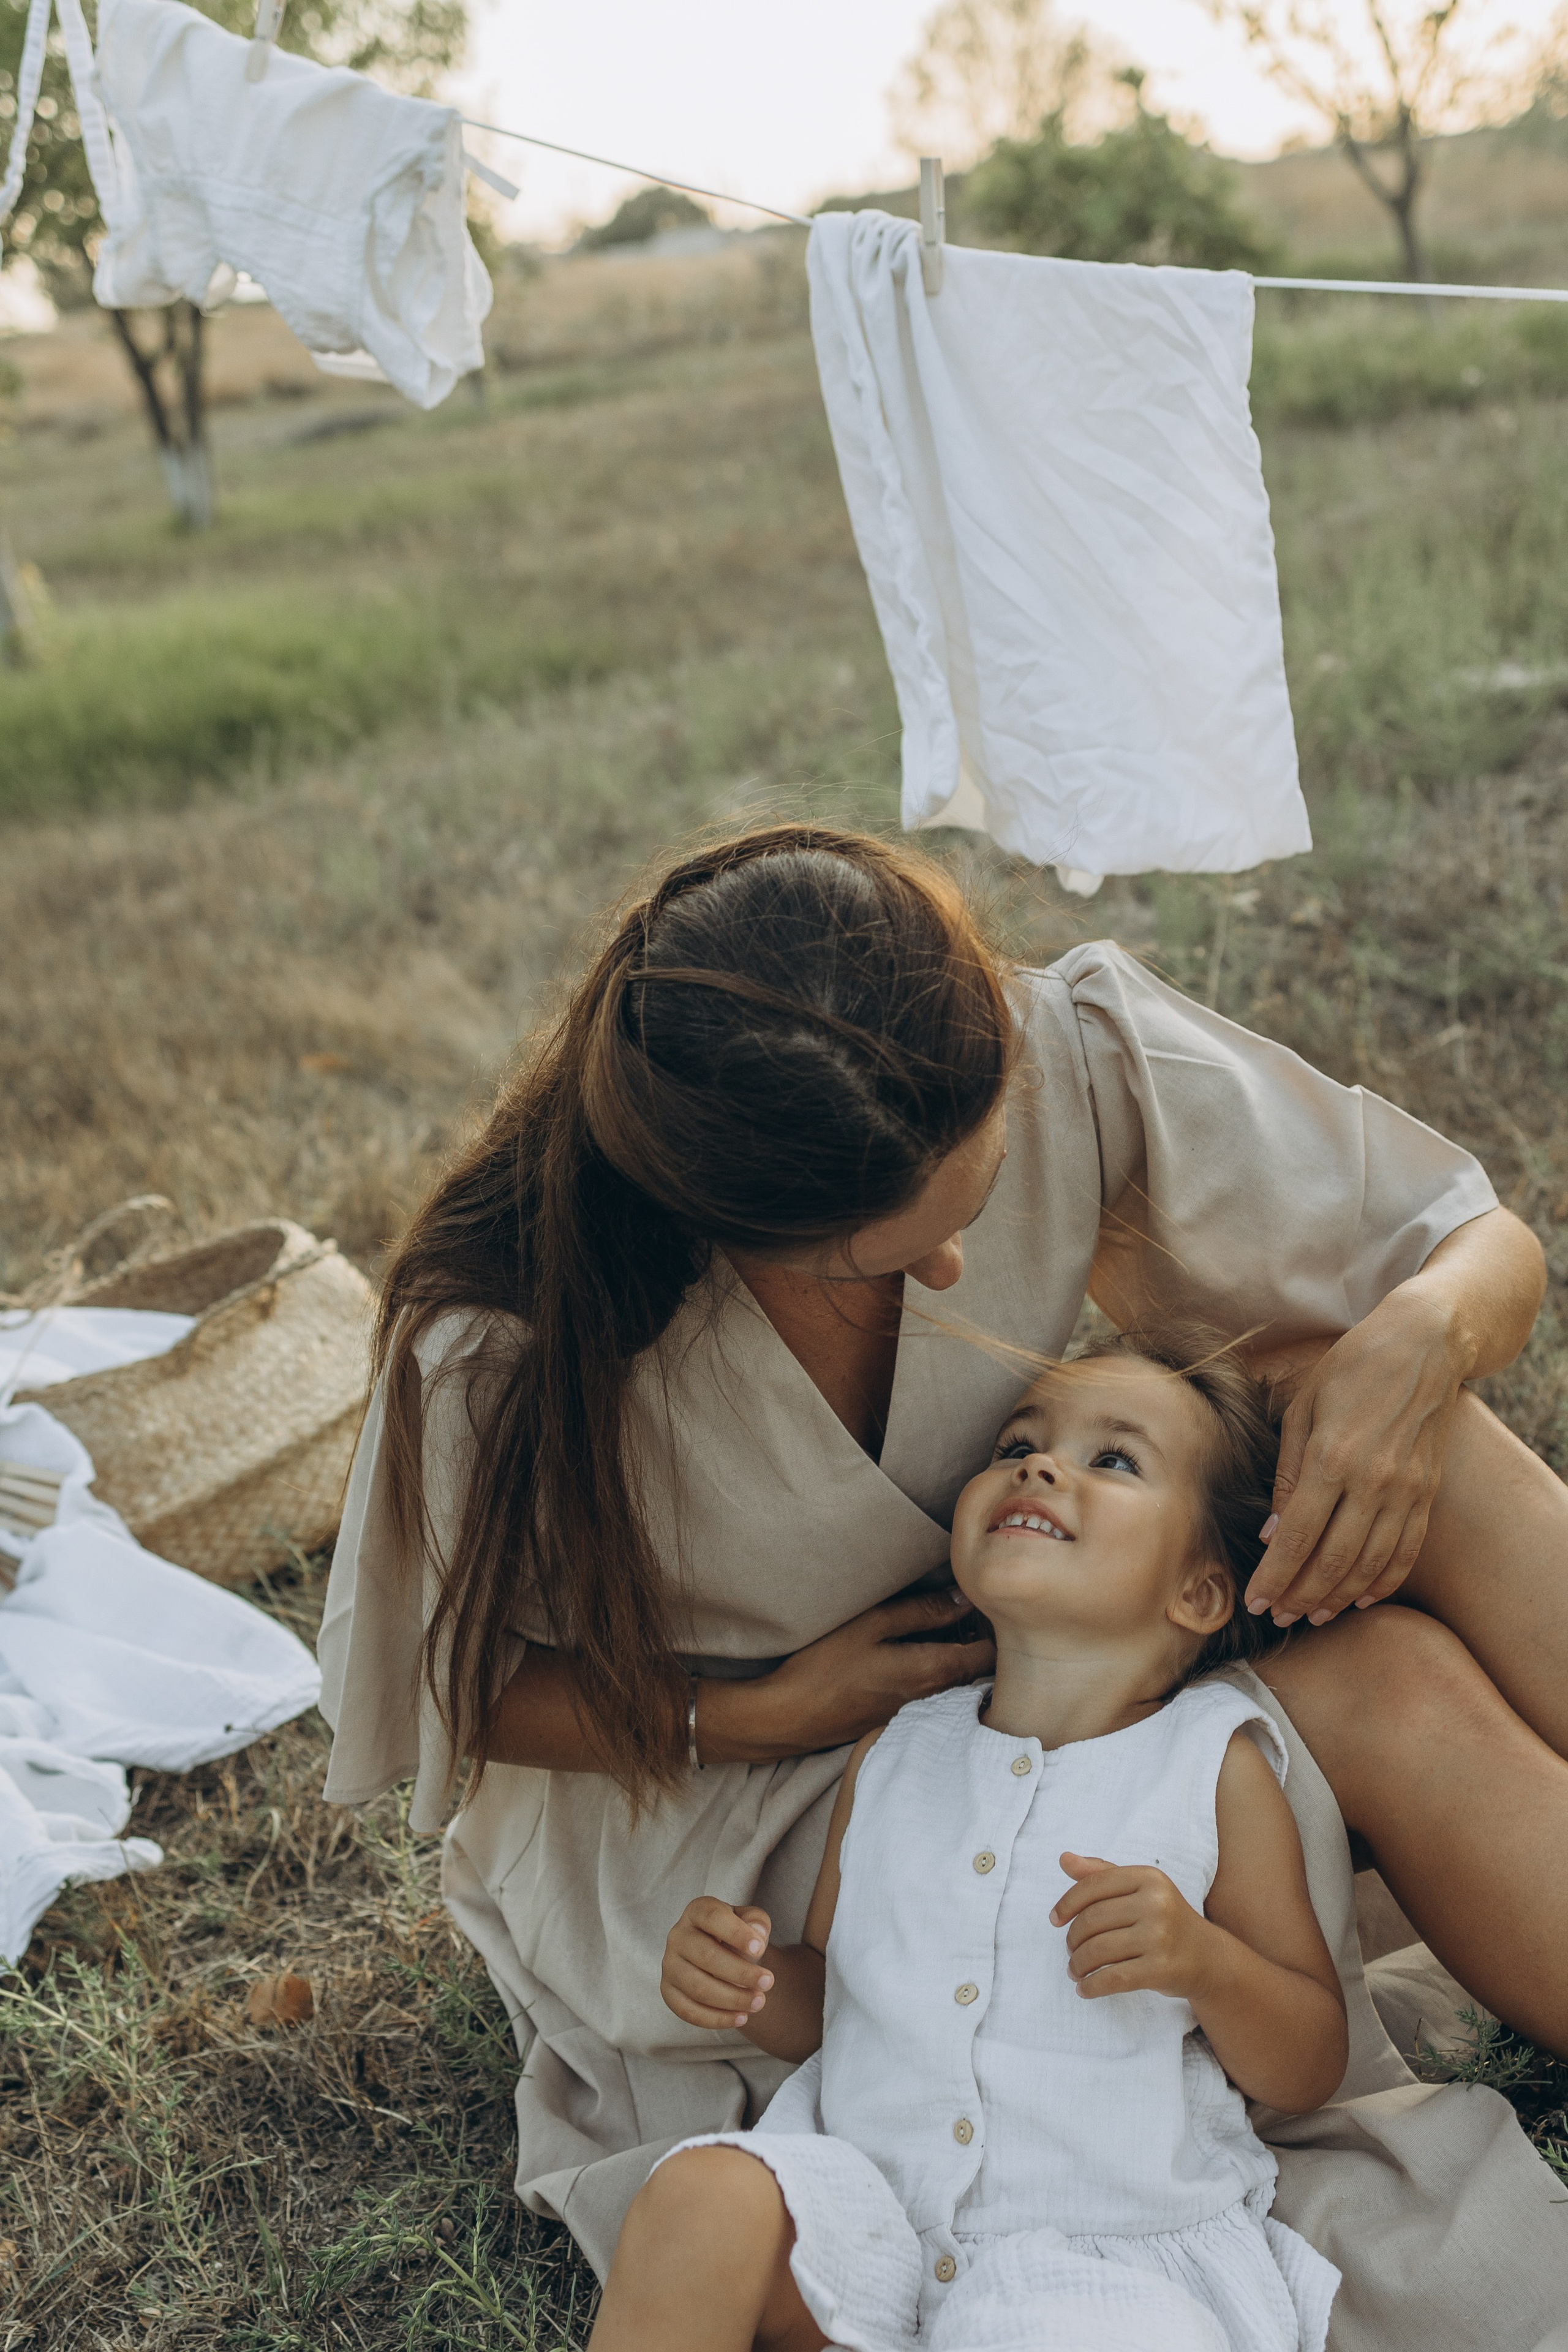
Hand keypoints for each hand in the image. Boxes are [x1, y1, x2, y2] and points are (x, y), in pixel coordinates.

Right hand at [661, 1899, 776, 2031]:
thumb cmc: (736, 1935)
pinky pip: (689, 2011)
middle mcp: (678, 1936)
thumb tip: (758, 1935)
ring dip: (732, 1999)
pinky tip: (741, 2017)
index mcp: (697, 1911)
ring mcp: (670, 1965)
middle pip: (706, 1955)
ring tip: (758, 2002)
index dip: (736, 1933)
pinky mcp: (668, 1991)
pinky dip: (716, 2018)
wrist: (719, 1953)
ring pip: (698, 1987)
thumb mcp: (750, 1921)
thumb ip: (757, 1922)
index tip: (760, 1949)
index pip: (712, 1917)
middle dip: (740, 1972)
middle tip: (768, 1982)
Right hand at [704, 1588, 993, 1762]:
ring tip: (939, 1628)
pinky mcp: (898, 1721)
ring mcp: (917, 1715)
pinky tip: (913, 1655)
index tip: (981, 1604)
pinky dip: (935, 1674)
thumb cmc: (824, 1667)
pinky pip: (934, 1696)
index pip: (988, 1654)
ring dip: (956, 1658)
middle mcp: (933, 1700)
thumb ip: (921, 1611)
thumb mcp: (871, 1623)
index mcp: (932, 1672)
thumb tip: (962, 1599)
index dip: (992, 1627)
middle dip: (977, 1641)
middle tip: (963, 1610)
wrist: (787, 1717)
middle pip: (977, 1671)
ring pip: (955, 1684)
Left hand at [1050, 1853, 1214, 2000]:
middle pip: (1092, 1920)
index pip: (1093, 1886)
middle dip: (1073, 1939)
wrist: (1208, 1957)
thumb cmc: (1165, 1919)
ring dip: (1077, 1965)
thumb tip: (1064, 1859)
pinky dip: (1091, 1986)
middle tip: (1071, 1951)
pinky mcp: (1161, 1969)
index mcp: (1148, 1877)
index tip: (1055, 1920)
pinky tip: (1084, 1989)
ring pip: (1098, 1950)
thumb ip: (1102, 1873)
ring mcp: (1160, 1937)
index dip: (1067, 1903)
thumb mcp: (1140, 1889)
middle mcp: (1156, 1903)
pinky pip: (1113, 1979)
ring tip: (1075, 1970)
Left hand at [1244, 1288, 1467, 1629]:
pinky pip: (1406, 1551)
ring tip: (1313, 1615)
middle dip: (1301, 1597)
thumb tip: (1272, 1533)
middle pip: (1333, 1560)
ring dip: (1339, 1597)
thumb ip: (1287, 1473)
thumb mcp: (1303, 1408)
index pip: (1298, 1537)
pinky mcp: (1427, 1492)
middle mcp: (1373, 1481)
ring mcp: (1406, 1491)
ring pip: (1371, 1564)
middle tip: (1278, 1618)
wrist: (1424, 1346)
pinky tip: (1362, 1597)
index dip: (1275, 1577)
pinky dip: (1384, 1581)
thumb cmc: (1351, 1368)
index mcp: (1332, 1458)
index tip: (1255, 1602)